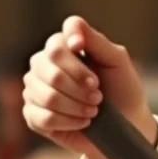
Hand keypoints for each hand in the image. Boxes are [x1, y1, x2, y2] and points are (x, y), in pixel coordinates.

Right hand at [23, 16, 156, 158]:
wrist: (124, 125)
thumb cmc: (122, 89)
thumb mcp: (117, 61)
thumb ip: (96, 41)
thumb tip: (73, 33)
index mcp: (63, 46)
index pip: (57, 44)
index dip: (74, 62)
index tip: (95, 78)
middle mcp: (43, 64)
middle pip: (50, 71)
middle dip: (80, 89)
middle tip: (99, 97)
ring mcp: (35, 89)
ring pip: (47, 97)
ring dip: (77, 107)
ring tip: (93, 110)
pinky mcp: (33, 115)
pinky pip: (43, 118)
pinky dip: (69, 123)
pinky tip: (83, 122)